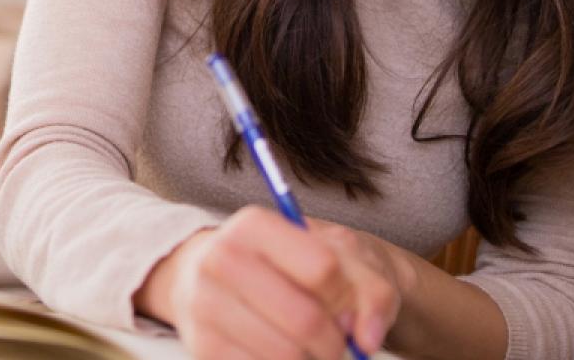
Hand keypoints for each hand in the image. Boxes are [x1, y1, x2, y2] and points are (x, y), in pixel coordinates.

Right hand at [135, 207, 406, 358]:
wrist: (225, 277)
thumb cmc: (290, 265)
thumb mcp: (338, 257)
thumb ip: (371, 290)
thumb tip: (368, 338)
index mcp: (253, 226)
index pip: (323, 269)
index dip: (346, 297)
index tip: (345, 305)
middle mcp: (220, 260)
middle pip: (305, 319)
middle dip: (334, 341)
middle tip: (336, 341)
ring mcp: (205, 306)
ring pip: (286, 355)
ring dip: (312, 359)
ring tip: (308, 347)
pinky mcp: (203, 348)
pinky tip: (281, 353)